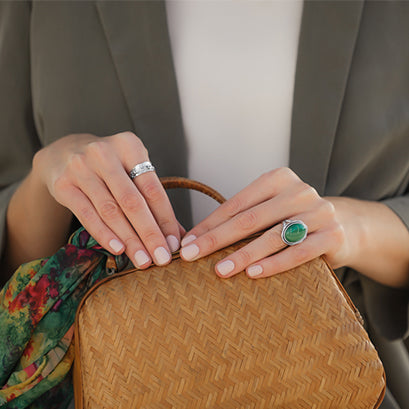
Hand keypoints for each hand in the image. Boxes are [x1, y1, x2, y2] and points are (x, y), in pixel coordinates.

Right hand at [33, 132, 182, 267]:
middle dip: (150, 234)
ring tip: (143, 260)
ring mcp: (81, 168)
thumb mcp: (132, 171)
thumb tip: (177, 236)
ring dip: (129, 240)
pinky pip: (87, 215)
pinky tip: (118, 250)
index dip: (165, 219)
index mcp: (129, 146)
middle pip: (132, 201)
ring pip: (111, 211)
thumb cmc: (109, 167)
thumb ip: (152, 200)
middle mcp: (104, 154)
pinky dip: (104, 234)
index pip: (153, 189)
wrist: (63, 153)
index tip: (174, 244)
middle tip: (162, 258)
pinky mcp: (63, 185)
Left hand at [179, 167, 348, 277]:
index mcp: (278, 179)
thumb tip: (197, 239)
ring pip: (273, 237)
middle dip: (216, 239)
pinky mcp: (333, 236)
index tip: (188, 242)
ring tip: (219, 270)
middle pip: (250, 219)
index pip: (237, 204)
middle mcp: (299, 191)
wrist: (346, 227)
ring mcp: (319, 212)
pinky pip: (298, 253)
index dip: (210, 224)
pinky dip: (274, 264)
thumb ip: (242, 219)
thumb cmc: (294, 220)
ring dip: (242, 255)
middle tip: (191, 256)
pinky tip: (252, 274)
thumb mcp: (269, 212)